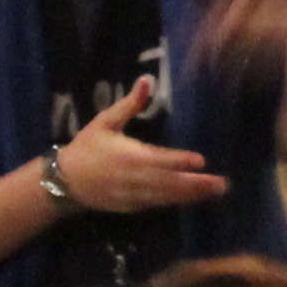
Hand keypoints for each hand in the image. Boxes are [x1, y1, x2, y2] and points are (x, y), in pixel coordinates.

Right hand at [55, 78, 225, 216]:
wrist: (64, 180)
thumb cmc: (86, 147)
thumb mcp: (105, 122)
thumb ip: (129, 104)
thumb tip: (146, 80)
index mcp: (128, 157)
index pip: (159, 160)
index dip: (180, 161)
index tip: (200, 160)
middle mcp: (134, 179)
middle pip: (169, 183)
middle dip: (196, 184)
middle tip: (221, 184)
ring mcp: (133, 195)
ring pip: (166, 197)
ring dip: (191, 195)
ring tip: (214, 191)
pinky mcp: (132, 206)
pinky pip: (157, 204)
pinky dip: (175, 201)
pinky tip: (193, 198)